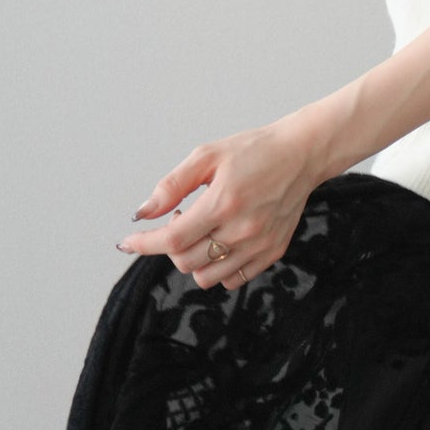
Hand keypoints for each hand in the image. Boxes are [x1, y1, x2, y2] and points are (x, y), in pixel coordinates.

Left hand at [116, 119, 322, 290]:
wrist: (302, 154)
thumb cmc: (255, 150)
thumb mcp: (208, 155)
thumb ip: (172, 185)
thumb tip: (143, 214)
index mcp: (224, 203)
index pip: (172, 240)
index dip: (143, 244)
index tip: (127, 243)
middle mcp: (243, 229)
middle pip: (186, 262)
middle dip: (170, 245)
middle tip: (180, 217)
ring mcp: (260, 245)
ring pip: (207, 277)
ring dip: (192, 259)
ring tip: (202, 231)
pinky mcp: (273, 251)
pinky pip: (232, 279)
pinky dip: (218, 268)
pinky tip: (221, 242)